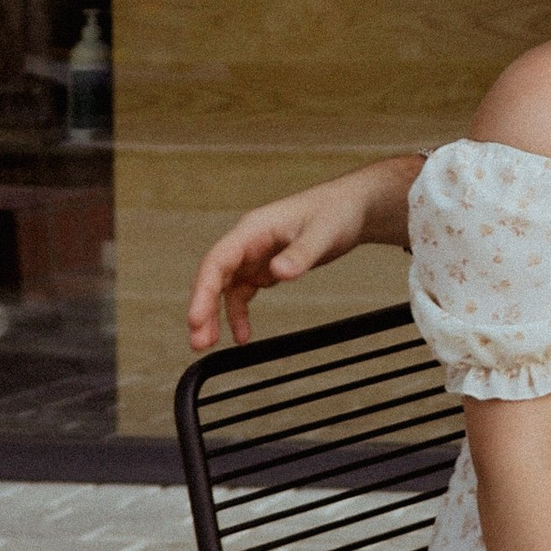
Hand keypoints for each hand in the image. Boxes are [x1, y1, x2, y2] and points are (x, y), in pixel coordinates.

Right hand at [187, 169, 384, 348]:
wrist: (353, 208)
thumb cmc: (336, 211)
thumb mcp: (322, 233)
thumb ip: (300, 254)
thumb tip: (278, 272)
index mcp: (253, 229)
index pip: (218, 260)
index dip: (203, 290)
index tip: (196, 318)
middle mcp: (247, 242)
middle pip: (214, 276)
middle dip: (202, 308)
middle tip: (198, 340)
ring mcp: (254, 255)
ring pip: (224, 288)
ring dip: (215, 315)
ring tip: (208, 343)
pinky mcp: (265, 267)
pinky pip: (242, 293)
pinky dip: (239, 314)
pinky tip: (242, 335)